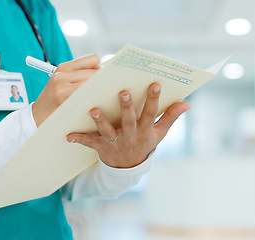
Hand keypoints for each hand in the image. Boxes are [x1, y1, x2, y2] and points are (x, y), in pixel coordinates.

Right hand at [32, 54, 99, 126]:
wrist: (37, 116)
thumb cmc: (53, 99)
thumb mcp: (61, 81)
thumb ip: (78, 74)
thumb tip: (103, 71)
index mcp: (63, 67)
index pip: (93, 59)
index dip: (100, 67)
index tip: (101, 76)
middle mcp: (62, 75)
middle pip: (95, 72)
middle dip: (103, 80)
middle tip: (105, 89)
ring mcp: (63, 88)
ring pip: (93, 84)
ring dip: (100, 90)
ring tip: (100, 97)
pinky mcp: (66, 101)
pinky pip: (88, 97)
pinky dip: (94, 99)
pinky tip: (93, 104)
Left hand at [66, 83, 189, 167]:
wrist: (128, 168)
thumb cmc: (144, 144)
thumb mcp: (159, 133)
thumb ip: (170, 117)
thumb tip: (186, 103)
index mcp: (145, 130)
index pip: (151, 113)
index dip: (154, 99)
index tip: (155, 83)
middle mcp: (131, 136)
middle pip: (129, 121)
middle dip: (126, 107)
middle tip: (123, 91)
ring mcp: (116, 143)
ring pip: (108, 131)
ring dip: (100, 121)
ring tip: (93, 109)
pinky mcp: (102, 148)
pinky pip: (90, 143)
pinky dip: (80, 139)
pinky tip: (69, 135)